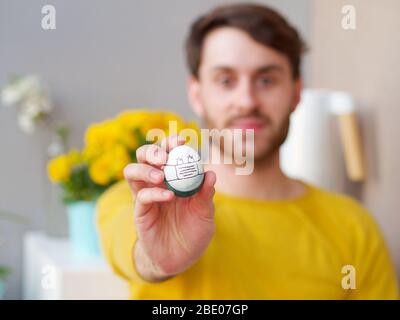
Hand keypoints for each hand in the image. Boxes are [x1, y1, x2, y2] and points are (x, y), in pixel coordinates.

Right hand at [124, 135, 215, 280]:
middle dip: (153, 151)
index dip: (171, 143)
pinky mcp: (140, 212)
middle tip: (165, 156)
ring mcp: (146, 196)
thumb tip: (210, 174)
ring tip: (161, 176)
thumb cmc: (194, 232)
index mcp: (173, 177)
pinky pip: (141, 196)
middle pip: (143, 156)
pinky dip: (153, 193)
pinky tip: (168, 196)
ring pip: (132, 171)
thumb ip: (206, 194)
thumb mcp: (205, 213)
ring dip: (145, 169)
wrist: (182, 258)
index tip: (181, 139)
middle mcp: (156, 182)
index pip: (167, 153)